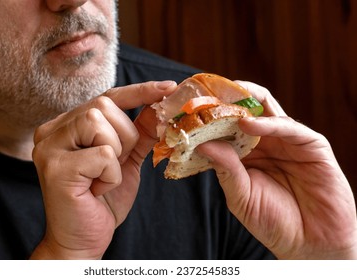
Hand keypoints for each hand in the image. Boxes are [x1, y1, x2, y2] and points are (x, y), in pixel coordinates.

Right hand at [30, 81, 176, 258]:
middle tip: (116, 164)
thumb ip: (140, 132)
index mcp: (67, 125)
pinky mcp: (55, 167)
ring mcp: (49, 147)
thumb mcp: (126, 160)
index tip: (168, 86)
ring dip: (116, 155)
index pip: (107, 97)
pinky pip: (103, 154)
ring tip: (103, 178)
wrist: (82, 240)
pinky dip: (111, 175)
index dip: (139, 91)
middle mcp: (52, 130)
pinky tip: (97, 190)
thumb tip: (160, 105)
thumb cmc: (102, 200)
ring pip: (99, 123)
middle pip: (104, 105)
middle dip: (125, 136)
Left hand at [197, 81, 356, 258]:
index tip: (188, 107)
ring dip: (244, 102)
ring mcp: (289, 141)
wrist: (310, 244)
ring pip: (267, 109)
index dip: (210, 115)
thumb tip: (201, 144)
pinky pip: (289, 127)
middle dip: (225, 99)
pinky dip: (268, 122)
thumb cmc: (273, 221)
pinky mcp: (312, 145)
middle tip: (205, 92)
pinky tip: (247, 124)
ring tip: (222, 100)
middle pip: (246, 110)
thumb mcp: (240, 196)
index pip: (227, 125)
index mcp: (247, 153)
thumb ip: (224, 169)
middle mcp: (267, 142)